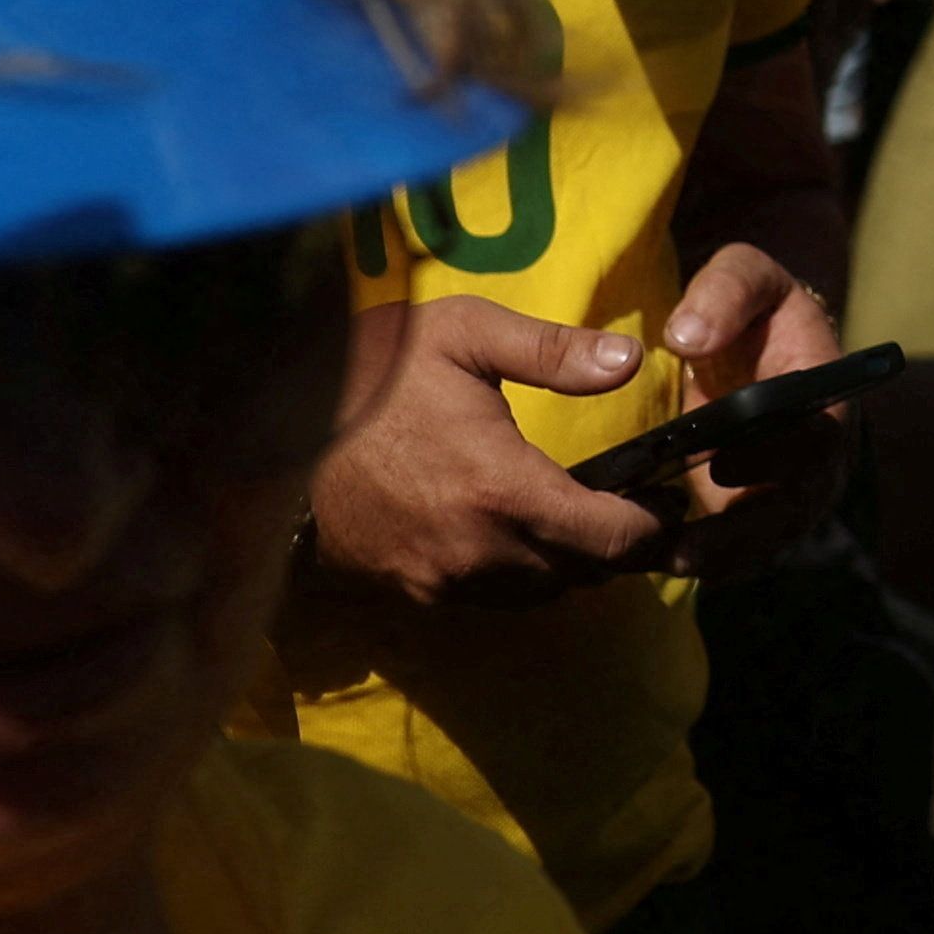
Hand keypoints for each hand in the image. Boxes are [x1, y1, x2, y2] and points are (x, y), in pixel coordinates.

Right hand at [302, 298, 672, 605]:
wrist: (268, 432)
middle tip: (629, 505)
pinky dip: (516, 575)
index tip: (665, 502)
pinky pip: (489, 599)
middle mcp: (480, 552)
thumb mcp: (464, 334)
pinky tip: (512, 531)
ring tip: (576, 516)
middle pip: (583, 574)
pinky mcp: (411, 594)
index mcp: (504, 490)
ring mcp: (442, 582)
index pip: (612, 540)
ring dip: (565, 564)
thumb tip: (629, 361)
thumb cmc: (373, 374)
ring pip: (539, 594)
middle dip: (614, 545)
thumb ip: (552, 350)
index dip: (650, 527)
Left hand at [641, 241, 852, 578]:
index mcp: (827, 399)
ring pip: (764, 542)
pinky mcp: (758, 518)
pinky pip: (738, 551)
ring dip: (714, 558)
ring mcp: (792, 494)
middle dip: (738, 535)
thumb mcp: (746, 276)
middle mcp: (819, 458)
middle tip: (679, 550)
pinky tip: (648, 559)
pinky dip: (699, 559)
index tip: (721, 464)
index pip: (816, 440)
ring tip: (654, 562)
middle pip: (792, 510)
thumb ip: (723, 293)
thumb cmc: (756, 309)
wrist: (762, 344)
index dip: (775, 459)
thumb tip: (685, 337)